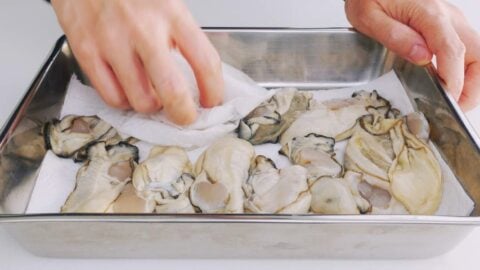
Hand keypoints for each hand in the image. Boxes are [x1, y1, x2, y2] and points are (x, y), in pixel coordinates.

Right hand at [51, 0, 223, 124]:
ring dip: (151, 106)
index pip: (205, 61)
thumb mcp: (167, 2)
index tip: (212, 101)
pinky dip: (124, 101)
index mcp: (171, 13)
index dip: (213, 90)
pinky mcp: (85, 50)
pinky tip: (128, 90)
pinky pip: (111, 97)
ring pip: (140, 101)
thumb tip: (200, 76)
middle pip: (172, 91)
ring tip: (151, 95)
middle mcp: (143, 29)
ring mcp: (112, 41)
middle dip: (183, 113)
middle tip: (184, 116)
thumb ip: (183, 35)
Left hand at [345, 0, 479, 110]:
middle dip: (472, 85)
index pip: (453, 50)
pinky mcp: (448, 24)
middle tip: (453, 107)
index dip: (454, 79)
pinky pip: (465, 49)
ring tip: (450, 100)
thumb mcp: (369, 17)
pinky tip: (443, 83)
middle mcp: (447, 16)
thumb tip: (422, 57)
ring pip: (477, 53)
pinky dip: (462, 70)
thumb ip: (395, 37)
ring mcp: (451, 20)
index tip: (448, 99)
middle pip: (478, 53)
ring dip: (470, 79)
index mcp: (429, 14)